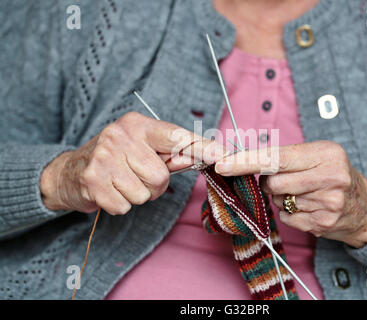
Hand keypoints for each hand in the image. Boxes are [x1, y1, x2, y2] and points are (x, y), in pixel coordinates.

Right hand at [40, 112, 224, 214]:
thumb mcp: (142, 147)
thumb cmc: (116, 158)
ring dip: (138, 195)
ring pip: (144, 193)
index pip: (175, 136)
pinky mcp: (93, 182)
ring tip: (123, 183)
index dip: (200, 147)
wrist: (70, 171)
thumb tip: (200, 157)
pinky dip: (121, 204)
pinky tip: (111, 191)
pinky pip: (126, 206)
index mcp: (137, 124)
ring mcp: (103, 159)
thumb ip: (170, 153)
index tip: (220, 155)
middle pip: (160, 175)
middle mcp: (119, 136)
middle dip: (155, 184)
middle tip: (137, 176)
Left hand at [214, 141, 366, 247]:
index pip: (276, 157)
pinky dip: (290, 213)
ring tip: (304, 194)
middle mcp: (329, 176)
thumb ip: (286, 157)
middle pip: (273, 182)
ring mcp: (328, 202)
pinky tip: (309, 208)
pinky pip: (286, 218)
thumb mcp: (319, 155)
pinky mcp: (323, 223)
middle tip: (286, 181)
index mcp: (326, 153)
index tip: (223, 165)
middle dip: (270, 183)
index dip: (246, 162)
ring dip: (282, 198)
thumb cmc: (334, 175)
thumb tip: (245, 163)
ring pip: (278, 200)